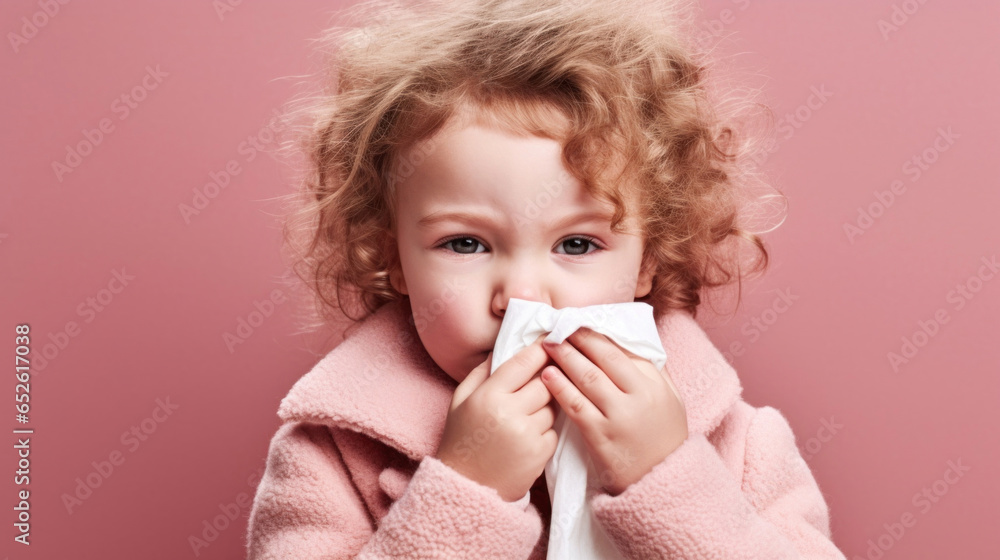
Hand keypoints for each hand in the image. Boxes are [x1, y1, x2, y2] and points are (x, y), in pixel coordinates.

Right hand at [435, 334, 559, 501]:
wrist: (465, 487)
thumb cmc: (462, 440)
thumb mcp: (461, 400)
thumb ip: (481, 372)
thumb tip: (503, 347)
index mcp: (488, 396)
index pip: (523, 363)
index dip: (540, 349)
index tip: (551, 341)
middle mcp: (509, 413)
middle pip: (546, 382)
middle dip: (548, 377)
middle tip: (548, 374)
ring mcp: (527, 434)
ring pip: (553, 405)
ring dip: (547, 405)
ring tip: (530, 410)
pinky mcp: (540, 454)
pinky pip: (554, 430)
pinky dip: (546, 429)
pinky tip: (529, 434)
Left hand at [540, 327, 687, 495]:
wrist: (662, 481)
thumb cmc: (665, 437)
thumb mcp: (670, 400)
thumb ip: (654, 372)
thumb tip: (633, 343)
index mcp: (655, 385)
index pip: (623, 351)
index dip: (598, 335)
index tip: (580, 324)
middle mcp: (638, 397)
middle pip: (603, 359)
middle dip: (579, 340)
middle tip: (559, 328)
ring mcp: (618, 417)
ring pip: (587, 378)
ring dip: (565, 358)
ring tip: (548, 346)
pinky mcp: (600, 436)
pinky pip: (576, 406)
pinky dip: (560, 388)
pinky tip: (547, 376)